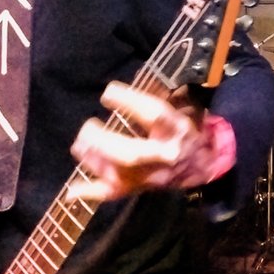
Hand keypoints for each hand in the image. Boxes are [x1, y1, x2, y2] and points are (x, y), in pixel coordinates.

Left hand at [69, 81, 236, 201]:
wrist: (202, 164)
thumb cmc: (186, 128)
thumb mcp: (182, 106)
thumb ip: (160, 93)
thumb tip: (132, 80)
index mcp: (176, 129)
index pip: (153, 115)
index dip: (128, 102)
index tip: (108, 93)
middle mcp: (164, 155)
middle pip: (131, 154)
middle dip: (103, 140)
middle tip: (89, 125)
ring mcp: (150, 176)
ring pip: (118, 175)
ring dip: (93, 161)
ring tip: (80, 145)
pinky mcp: (139, 188)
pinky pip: (114, 193)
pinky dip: (92, 193)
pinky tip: (72, 190)